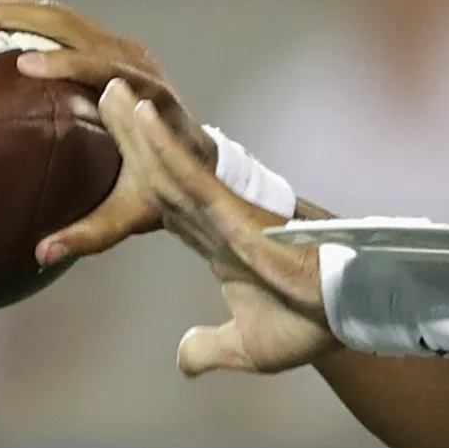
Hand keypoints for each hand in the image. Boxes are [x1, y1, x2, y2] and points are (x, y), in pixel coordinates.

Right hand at [0, 0, 209, 264]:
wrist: (195, 153)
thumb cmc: (165, 185)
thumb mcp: (134, 213)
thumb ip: (92, 232)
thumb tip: (41, 255)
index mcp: (147, 95)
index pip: (107, 69)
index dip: (69, 63)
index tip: (25, 65)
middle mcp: (131, 59)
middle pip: (69, 24)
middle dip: (12, 18)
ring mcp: (115, 45)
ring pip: (54, 13)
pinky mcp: (99, 42)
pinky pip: (50, 20)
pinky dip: (8, 12)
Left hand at [94, 78, 341, 375]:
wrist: (346, 315)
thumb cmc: (309, 324)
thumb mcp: (246, 347)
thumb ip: (210, 348)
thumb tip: (182, 358)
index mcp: (218, 243)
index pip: (167, 203)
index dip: (140, 174)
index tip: (121, 152)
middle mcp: (217, 220)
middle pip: (161, 173)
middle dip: (130, 138)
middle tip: (102, 93)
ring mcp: (224, 212)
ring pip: (169, 165)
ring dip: (137, 130)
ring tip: (109, 90)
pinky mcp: (236, 213)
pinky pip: (192, 175)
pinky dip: (164, 145)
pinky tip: (140, 118)